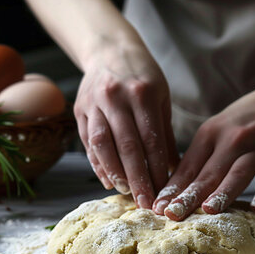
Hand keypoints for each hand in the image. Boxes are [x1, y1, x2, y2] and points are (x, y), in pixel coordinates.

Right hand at [74, 43, 178, 207]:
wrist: (109, 50)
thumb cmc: (142, 76)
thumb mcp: (161, 97)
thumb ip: (165, 133)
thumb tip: (174, 170)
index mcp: (143, 93)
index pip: (151, 139)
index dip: (157, 168)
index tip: (164, 191)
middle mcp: (116, 97)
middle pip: (127, 146)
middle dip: (138, 178)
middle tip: (146, 203)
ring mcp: (95, 103)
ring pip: (103, 145)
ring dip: (115, 173)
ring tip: (127, 193)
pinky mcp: (80, 110)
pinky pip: (88, 142)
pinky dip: (98, 164)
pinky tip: (109, 180)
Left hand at [152, 89, 254, 219]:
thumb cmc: (245, 120)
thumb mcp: (217, 130)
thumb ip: (199, 157)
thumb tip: (173, 188)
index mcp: (211, 133)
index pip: (188, 166)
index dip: (172, 188)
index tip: (158, 207)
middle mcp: (232, 139)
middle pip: (208, 173)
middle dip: (189, 196)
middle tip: (172, 215)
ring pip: (238, 173)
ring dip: (223, 192)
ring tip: (208, 211)